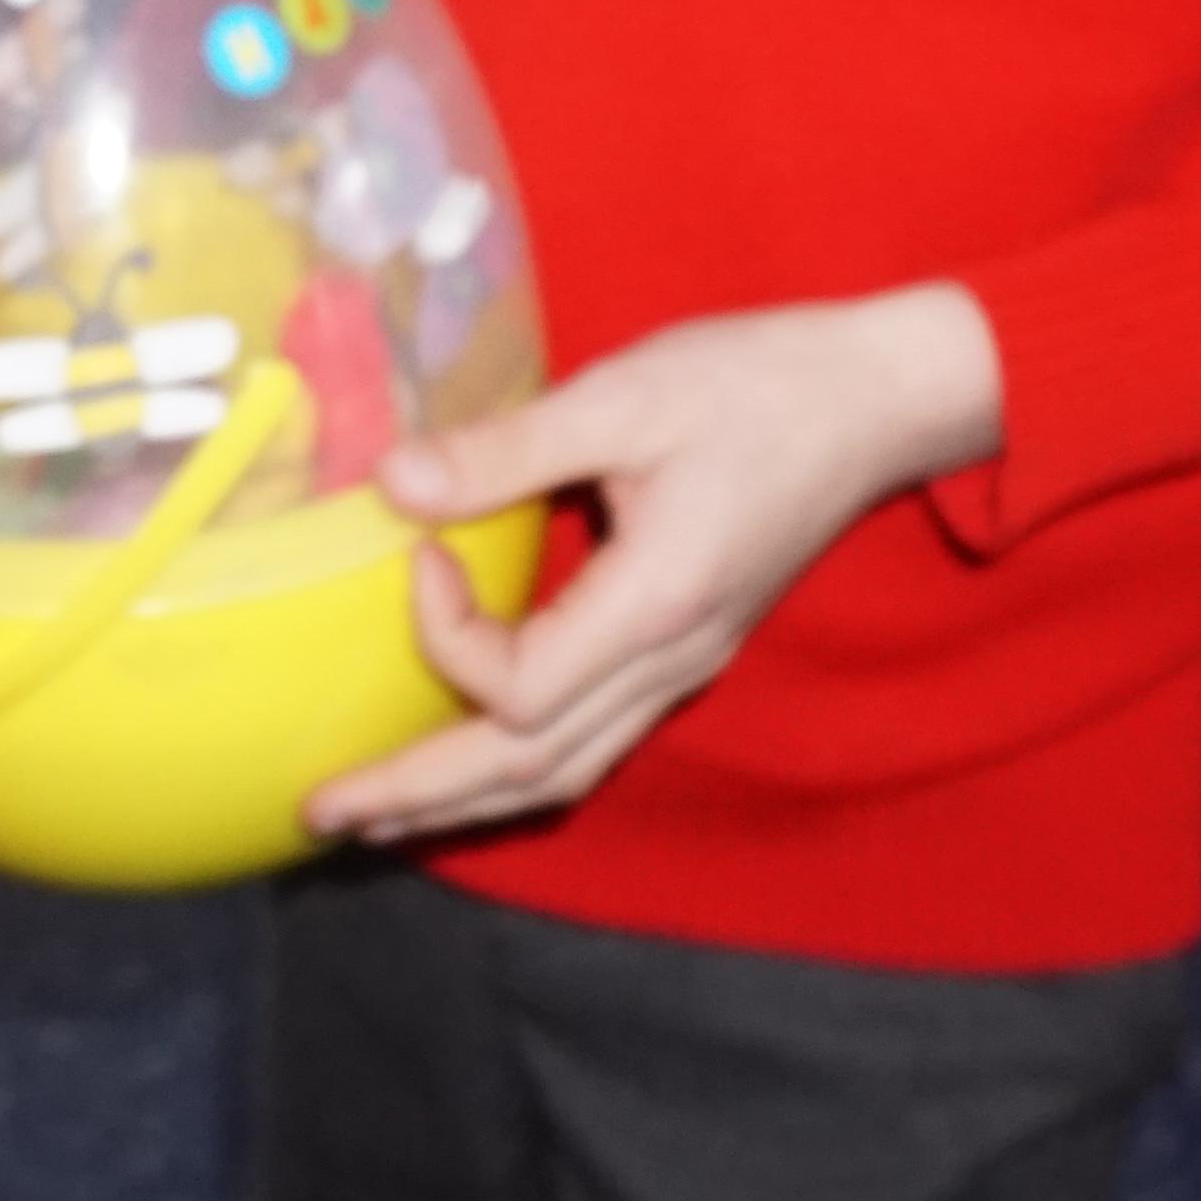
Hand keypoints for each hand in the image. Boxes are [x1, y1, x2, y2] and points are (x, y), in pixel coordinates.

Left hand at [300, 285, 1001, 847]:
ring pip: (564, 772)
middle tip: (320, 810)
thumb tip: (392, 483)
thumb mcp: (625, 396)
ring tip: (378, 816)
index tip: (419, 550)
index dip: (446, 638)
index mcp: (655, 607)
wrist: (880, 401)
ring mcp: (684, 666)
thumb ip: (507, 449)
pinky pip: (592, 740)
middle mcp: (672, 662)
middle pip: (530, 771)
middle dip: (419, 798)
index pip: (519, 690)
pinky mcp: (687, 651)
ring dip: (465, 800)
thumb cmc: (759, 385)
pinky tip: (470, 755)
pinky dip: (518, 765)